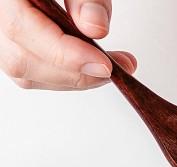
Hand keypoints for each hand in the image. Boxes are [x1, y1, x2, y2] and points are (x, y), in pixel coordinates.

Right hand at [0, 0, 135, 89]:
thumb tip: (94, 27)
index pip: (21, 29)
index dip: (65, 54)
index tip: (104, 65)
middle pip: (22, 59)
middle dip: (75, 73)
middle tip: (114, 68)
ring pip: (26, 73)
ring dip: (73, 79)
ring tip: (108, 66)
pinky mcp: (11, 48)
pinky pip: (34, 74)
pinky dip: (66, 76)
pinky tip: (90, 66)